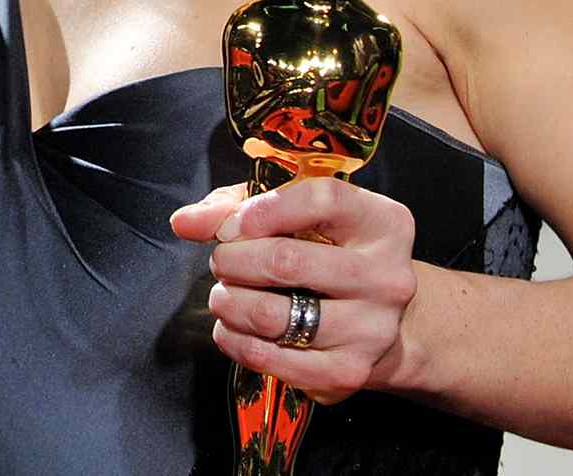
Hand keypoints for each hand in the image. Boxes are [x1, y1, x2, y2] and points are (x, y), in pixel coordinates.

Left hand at [171, 177, 417, 404]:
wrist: (380, 322)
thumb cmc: (326, 252)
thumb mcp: (292, 214)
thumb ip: (236, 208)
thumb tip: (185, 222)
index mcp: (382, 223)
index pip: (321, 199)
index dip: (264, 209)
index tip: (233, 225)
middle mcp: (387, 276)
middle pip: (287, 261)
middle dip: (233, 260)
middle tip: (221, 262)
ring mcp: (372, 329)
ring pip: (274, 315)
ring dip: (229, 302)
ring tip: (223, 295)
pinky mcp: (349, 371)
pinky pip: (273, 360)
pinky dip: (236, 342)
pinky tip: (231, 328)